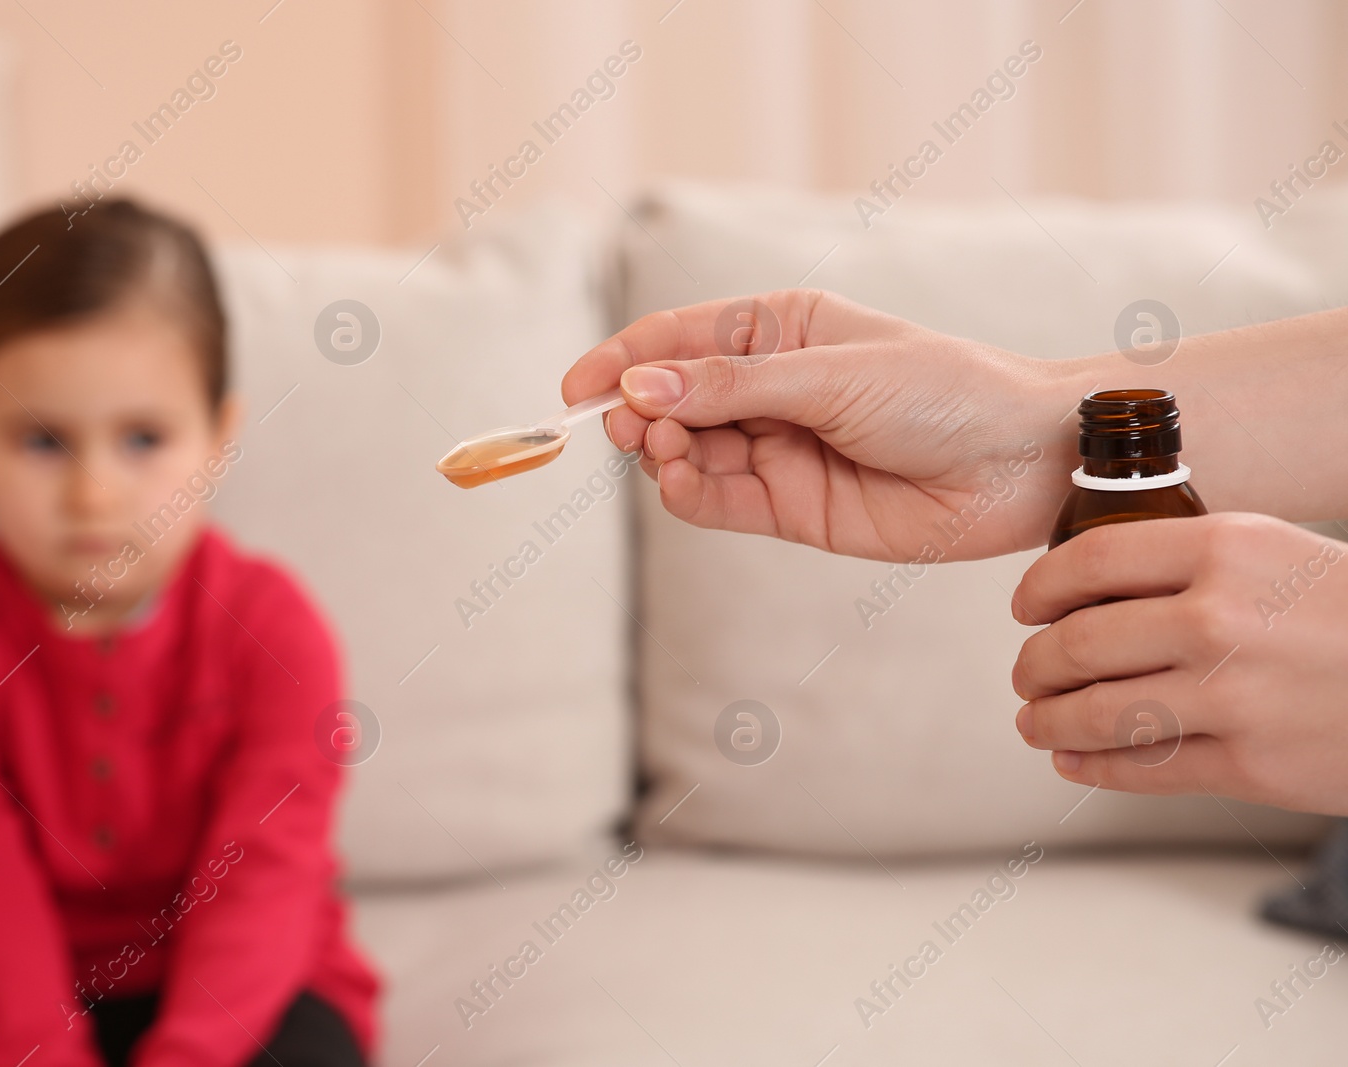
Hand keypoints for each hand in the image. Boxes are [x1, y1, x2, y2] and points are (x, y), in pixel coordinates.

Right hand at [562, 289, 1076, 561]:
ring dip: (662, 454)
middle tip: (626, 425)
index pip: (677, 339)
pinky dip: (688, 495)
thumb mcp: (831, 375)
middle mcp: (770, 390)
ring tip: (663, 450)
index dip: (621, 361)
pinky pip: (717, 502)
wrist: (1020, 464)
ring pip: (687, 454)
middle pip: (670, 401)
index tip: (575, 388)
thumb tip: (640, 387)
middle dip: (638, 412)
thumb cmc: (943, 392)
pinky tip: (684, 482)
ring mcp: (776, 451)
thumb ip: (732, 386)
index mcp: (780, 330)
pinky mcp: (790, 509)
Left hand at [1010, 512, 1347, 813]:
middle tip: (1026, 671)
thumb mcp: (1279, 552)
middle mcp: (1220, 619)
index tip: (1025, 607)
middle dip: (1035, 663)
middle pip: (1080, 643)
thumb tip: (1089, 585)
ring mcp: (1233, 696)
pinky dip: (1092, 766)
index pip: (1090, 560)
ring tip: (1033, 719)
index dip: (1040, 588)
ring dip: (1048, 719)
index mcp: (1226, 549)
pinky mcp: (1251, 766)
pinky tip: (1072, 759)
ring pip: (1098, 713)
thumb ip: (1190, 561)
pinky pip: (1144, 768)